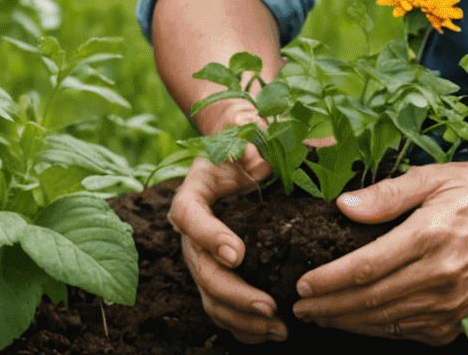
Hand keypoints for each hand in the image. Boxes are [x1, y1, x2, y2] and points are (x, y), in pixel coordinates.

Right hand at [170, 133, 287, 343]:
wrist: (240, 152)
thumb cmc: (247, 143)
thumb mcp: (247, 136)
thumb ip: (252, 144)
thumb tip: (258, 163)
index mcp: (194, 193)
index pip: (190, 216)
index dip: (210, 237)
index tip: (238, 254)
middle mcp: (191, 230)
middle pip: (201, 269)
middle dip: (235, 293)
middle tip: (269, 305)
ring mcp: (201, 256)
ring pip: (210, 297)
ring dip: (241, 318)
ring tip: (277, 326)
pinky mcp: (215, 272)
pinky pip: (221, 307)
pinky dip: (242, 325)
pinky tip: (267, 332)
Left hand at [291, 160, 467, 345]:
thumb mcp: (437, 176)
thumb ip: (388, 194)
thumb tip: (343, 206)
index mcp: (429, 236)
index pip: (364, 267)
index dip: (328, 279)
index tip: (302, 283)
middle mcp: (440, 276)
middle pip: (370, 301)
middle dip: (329, 307)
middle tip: (299, 307)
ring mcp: (452, 304)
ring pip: (387, 322)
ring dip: (350, 322)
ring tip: (323, 315)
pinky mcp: (461, 319)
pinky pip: (412, 331)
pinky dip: (382, 330)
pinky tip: (364, 321)